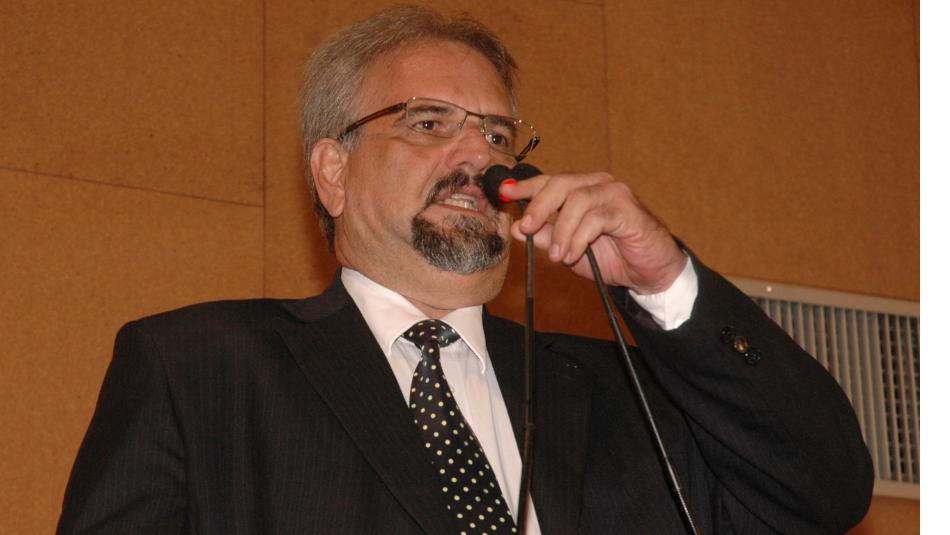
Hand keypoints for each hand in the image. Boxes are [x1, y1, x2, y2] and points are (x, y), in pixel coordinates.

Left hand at [498, 171, 686, 293]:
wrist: (648, 272)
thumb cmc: (610, 257)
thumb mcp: (569, 250)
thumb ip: (546, 236)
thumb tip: (518, 227)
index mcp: (581, 189)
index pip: (549, 181)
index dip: (525, 186)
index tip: (503, 193)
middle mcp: (598, 184)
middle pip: (560, 183)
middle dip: (539, 205)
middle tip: (527, 228)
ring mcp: (615, 195)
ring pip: (578, 200)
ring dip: (562, 230)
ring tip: (557, 256)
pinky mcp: (629, 211)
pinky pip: (597, 218)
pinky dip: (579, 238)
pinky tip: (574, 256)